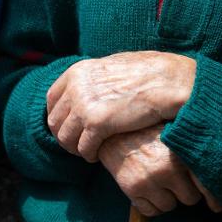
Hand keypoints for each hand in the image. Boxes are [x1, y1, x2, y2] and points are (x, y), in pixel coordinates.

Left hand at [46, 51, 195, 161]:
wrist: (169, 81)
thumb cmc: (149, 73)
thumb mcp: (112, 66)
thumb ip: (93, 78)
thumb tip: (83, 90)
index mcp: (77, 72)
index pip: (51, 100)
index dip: (58, 118)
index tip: (68, 127)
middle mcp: (76, 88)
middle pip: (55, 122)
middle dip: (65, 136)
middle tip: (78, 144)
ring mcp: (84, 106)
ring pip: (66, 138)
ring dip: (75, 148)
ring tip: (88, 151)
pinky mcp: (97, 124)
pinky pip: (83, 148)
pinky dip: (89, 155)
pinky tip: (97, 155)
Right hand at [98, 124, 221, 215]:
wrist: (111, 129)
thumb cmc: (147, 130)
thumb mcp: (175, 131)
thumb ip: (197, 146)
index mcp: (184, 151)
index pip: (208, 184)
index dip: (216, 197)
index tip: (216, 204)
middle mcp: (168, 167)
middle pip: (191, 198)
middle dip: (185, 191)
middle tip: (175, 177)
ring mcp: (150, 180)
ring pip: (171, 206)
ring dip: (168, 197)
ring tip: (159, 179)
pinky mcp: (132, 189)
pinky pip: (152, 211)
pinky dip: (152, 204)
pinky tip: (147, 188)